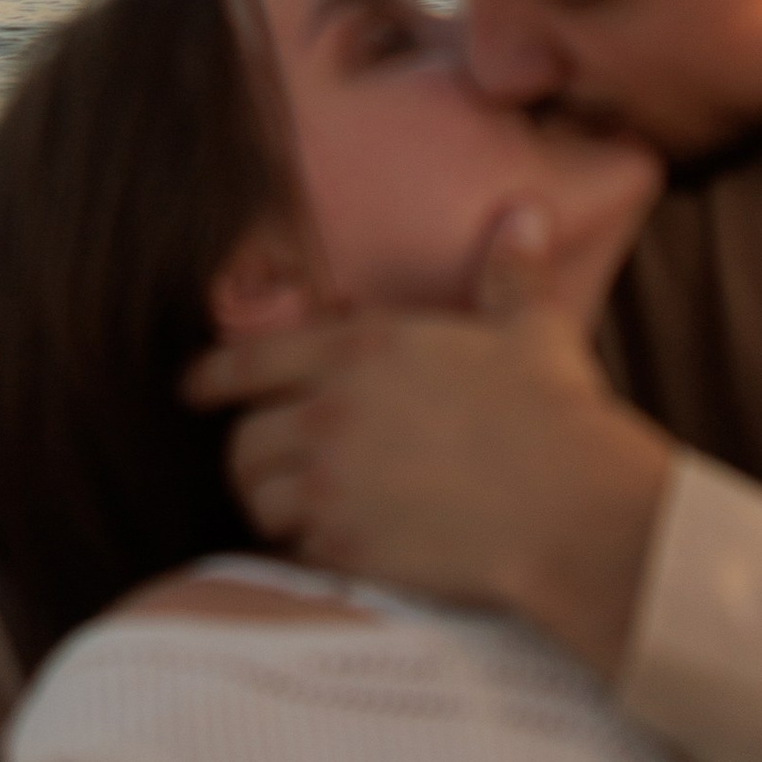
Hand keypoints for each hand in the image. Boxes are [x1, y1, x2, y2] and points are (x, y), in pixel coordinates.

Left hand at [184, 212, 674, 678]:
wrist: (568, 505)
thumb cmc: (553, 411)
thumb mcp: (531, 327)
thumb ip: (511, 272)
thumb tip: (526, 211)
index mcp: (362, 350)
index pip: (252, 360)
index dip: (213, 375)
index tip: (193, 387)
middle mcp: (332, 413)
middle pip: (244, 440)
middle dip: (246, 453)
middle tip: (260, 465)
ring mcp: (334, 484)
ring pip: (259, 497)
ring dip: (269, 504)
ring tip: (287, 510)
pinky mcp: (350, 546)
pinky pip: (296, 550)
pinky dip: (305, 549)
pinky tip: (329, 547)